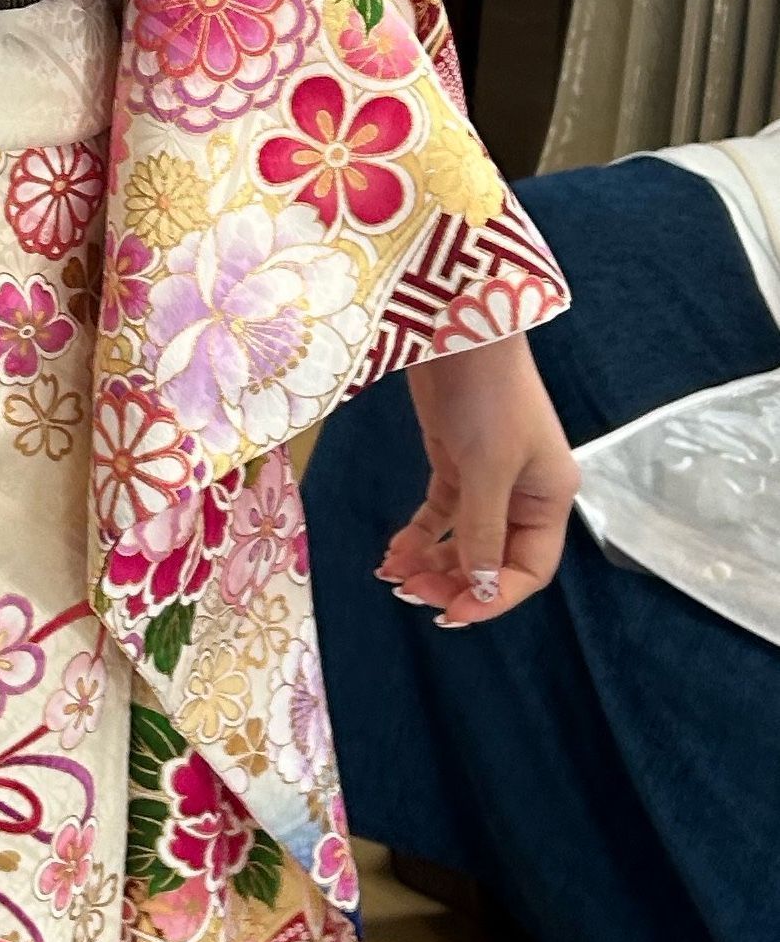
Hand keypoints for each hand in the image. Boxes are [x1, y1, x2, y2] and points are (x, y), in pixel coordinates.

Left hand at [383, 334, 578, 625]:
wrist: (458, 328)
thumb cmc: (488, 397)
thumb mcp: (487, 469)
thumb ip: (483, 532)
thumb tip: (479, 590)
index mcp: (550, 499)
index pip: (529, 569)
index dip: (492, 598)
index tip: (450, 613)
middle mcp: (524, 494)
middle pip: (493, 559)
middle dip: (453, 580)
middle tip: (409, 592)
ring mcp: (488, 479)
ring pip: (463, 540)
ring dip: (431, 561)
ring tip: (393, 574)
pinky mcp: (456, 462)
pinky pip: (441, 514)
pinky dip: (418, 534)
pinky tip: (392, 552)